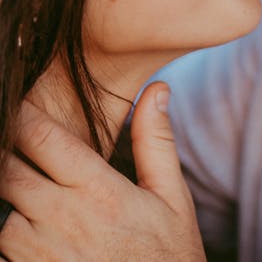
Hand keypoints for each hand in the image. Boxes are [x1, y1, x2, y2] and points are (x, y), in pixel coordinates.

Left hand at [0, 82, 205, 260]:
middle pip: (9, 170)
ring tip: (33, 197)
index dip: (25, 116)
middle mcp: (64, 220)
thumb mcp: (171, 197)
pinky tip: (35, 237)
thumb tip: (156, 90)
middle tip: (22, 149)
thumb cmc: (166, 256)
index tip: (23, 107)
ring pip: (1, 214)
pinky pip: (2, 253)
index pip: (42, 137)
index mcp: (98, 190)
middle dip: (10, 154)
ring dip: (10, 202)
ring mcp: (42, 256)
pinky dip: (10, 241)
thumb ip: (156, 141)